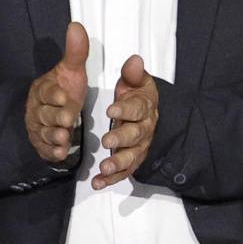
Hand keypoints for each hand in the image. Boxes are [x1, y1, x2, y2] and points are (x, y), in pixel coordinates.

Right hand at [26, 22, 88, 163]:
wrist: (52, 115)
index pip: (46, 92)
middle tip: (68, 120)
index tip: (65, 96)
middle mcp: (37, 109)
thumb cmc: (64, 91)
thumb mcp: (71, 72)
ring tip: (65, 137)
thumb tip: (76, 25)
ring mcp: (38, 128)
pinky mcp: (43, 144)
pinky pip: (46, 149)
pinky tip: (62, 153)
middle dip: (56, 117)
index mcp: (43, 90)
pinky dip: (53, 151)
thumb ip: (75, 52)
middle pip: (44, 113)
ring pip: (44, 132)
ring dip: (54, 135)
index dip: (54, 95)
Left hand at [93, 55, 159, 189]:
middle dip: (121, 138)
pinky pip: (123, 172)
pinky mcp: (131, 160)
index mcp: (144, 108)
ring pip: (131, 157)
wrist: (145, 113)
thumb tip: (134, 61)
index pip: (138, 109)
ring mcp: (138, 147)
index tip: (111, 110)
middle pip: (135, 135)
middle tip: (106, 140)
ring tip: (104, 167)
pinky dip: (111, 179)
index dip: (126, 109)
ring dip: (118, 163)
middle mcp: (144, 129)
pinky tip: (97, 182)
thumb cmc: (136, 95)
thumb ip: (132, 74)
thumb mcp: (134, 81)